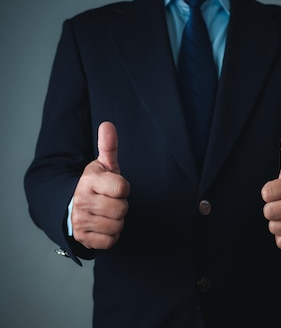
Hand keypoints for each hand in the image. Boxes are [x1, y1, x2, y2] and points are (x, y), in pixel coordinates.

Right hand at [71, 122, 129, 248]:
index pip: (122, 188)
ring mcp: (81, 221)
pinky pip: (110, 241)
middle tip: (110, 202)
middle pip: (121, 209)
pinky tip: (103, 226)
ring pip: (117, 225)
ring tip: (106, 214)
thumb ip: (108, 146)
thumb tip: (108, 124)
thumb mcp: (102, 166)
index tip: (115, 188)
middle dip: (120, 206)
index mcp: (89, 181)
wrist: (71, 207)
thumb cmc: (95, 186)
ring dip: (116, 221)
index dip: (124, 189)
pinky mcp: (83, 238)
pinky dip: (111, 236)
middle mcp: (82, 201)